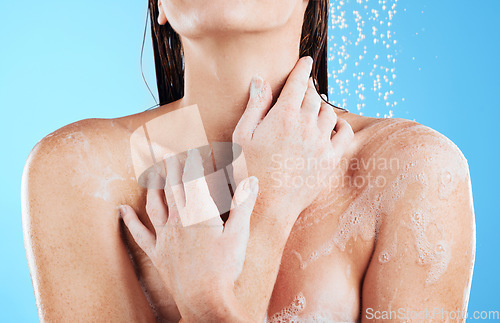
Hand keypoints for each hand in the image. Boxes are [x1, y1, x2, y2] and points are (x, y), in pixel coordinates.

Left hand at [119, 149, 258, 321]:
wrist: (204, 300)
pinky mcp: (158, 253)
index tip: (191, 148)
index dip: (191, 161)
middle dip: (170, 166)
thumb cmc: (224, 268)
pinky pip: (140, 234)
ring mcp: (165, 237)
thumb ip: (243, 204)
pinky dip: (130, 221)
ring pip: (154, 204)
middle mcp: (178, 220)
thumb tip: (251, 180)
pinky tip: (122, 210)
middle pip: (172, 186)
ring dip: (152, 185)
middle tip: (165, 150)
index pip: (192, 179)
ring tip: (151, 172)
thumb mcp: (239, 234)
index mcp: (198, 213)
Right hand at [233, 56, 353, 229]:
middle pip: (313, 95)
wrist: (267, 207)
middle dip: (308, 87)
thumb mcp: (242, 136)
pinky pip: (344, 134)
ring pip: (328, 112)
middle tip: (303, 86)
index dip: (302, 68)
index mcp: (283, 116)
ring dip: (320, 105)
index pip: (297, 82)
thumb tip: (261, 80)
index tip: (305, 60)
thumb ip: (255, 106)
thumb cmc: (248, 172)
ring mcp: (321, 143)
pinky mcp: (330, 160)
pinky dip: (340, 124)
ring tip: (312, 107)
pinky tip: (332, 125)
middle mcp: (306, 125)